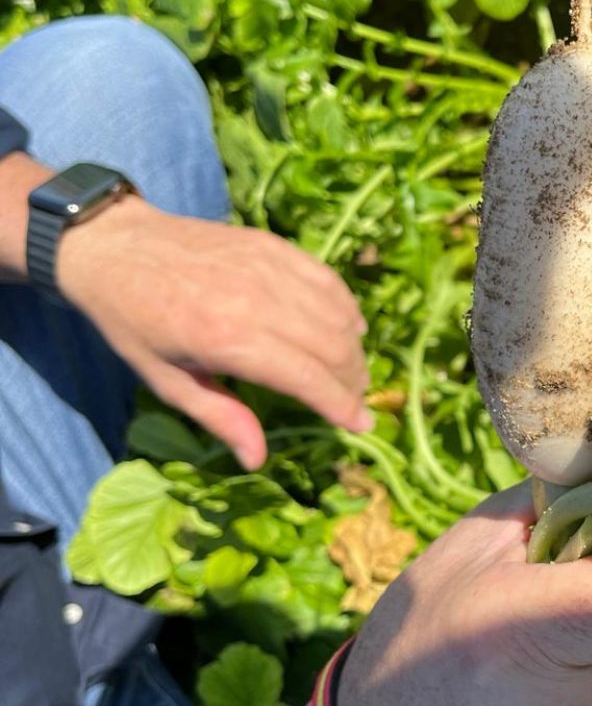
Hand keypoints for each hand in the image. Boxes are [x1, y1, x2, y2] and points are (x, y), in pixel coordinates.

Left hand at [57, 194, 369, 468]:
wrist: (115, 248)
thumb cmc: (136, 324)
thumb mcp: (168, 382)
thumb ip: (220, 417)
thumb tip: (257, 459)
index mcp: (229, 340)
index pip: (308, 378)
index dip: (342, 406)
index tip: (361, 426)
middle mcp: (258, 301)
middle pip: (333, 347)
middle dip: (353, 381)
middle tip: (355, 402)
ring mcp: (269, 268)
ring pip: (337, 314)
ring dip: (354, 348)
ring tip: (353, 372)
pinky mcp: (274, 246)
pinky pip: (328, 280)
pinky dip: (346, 307)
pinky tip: (349, 327)